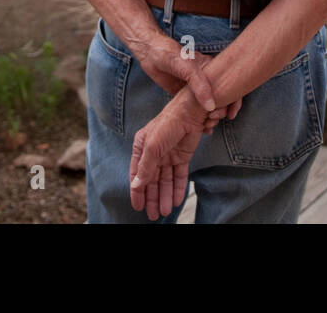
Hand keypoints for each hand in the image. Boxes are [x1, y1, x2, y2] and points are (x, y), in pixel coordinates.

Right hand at [129, 94, 208, 219]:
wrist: (190, 113)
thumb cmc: (167, 124)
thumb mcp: (153, 146)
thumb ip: (145, 167)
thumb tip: (136, 185)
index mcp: (141, 149)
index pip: (137, 175)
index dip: (137, 192)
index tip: (138, 207)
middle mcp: (154, 154)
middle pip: (152, 181)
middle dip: (152, 198)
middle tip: (153, 215)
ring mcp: (168, 156)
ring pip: (165, 181)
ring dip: (165, 196)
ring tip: (165, 211)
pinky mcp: (182, 157)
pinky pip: (179, 176)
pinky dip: (178, 188)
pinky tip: (177, 200)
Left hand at [136, 37, 241, 132]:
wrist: (150, 53)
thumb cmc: (170, 55)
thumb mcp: (187, 68)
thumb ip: (200, 86)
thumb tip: (211, 106)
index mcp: (212, 69)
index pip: (230, 86)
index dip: (233, 101)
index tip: (229, 114)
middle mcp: (207, 79)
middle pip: (222, 99)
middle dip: (222, 112)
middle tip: (214, 120)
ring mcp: (196, 89)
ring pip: (209, 107)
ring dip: (212, 118)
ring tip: (207, 126)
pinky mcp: (185, 96)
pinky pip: (196, 110)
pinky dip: (201, 120)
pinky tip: (202, 129)